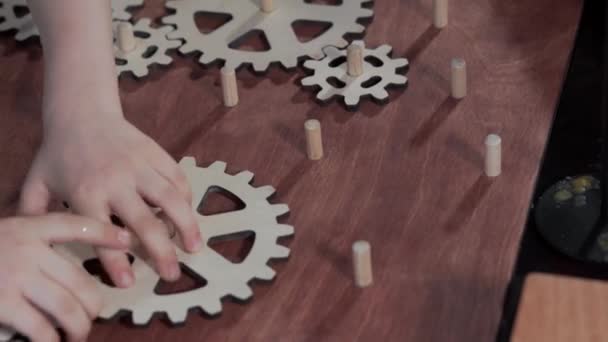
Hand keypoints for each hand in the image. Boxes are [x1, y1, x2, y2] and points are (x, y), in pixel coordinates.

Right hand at [0, 213, 130, 341]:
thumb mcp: (7, 238)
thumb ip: (36, 244)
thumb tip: (73, 270)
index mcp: (27, 228)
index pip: (74, 225)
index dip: (104, 232)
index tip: (128, 241)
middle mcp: (25, 249)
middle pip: (81, 281)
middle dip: (93, 306)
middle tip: (90, 317)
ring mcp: (14, 278)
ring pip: (68, 308)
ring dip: (79, 328)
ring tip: (76, 334)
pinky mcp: (2, 305)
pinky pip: (42, 328)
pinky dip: (51, 340)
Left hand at [19, 113, 201, 287]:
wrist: (81, 112)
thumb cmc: (59, 153)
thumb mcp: (37, 184)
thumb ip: (33, 216)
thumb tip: (27, 248)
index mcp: (86, 192)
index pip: (102, 232)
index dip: (116, 261)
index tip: (128, 283)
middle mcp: (116, 181)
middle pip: (144, 221)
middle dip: (161, 252)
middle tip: (172, 274)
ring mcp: (140, 166)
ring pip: (171, 198)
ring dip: (187, 225)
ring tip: (195, 246)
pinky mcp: (156, 153)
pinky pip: (178, 178)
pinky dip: (187, 199)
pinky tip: (188, 215)